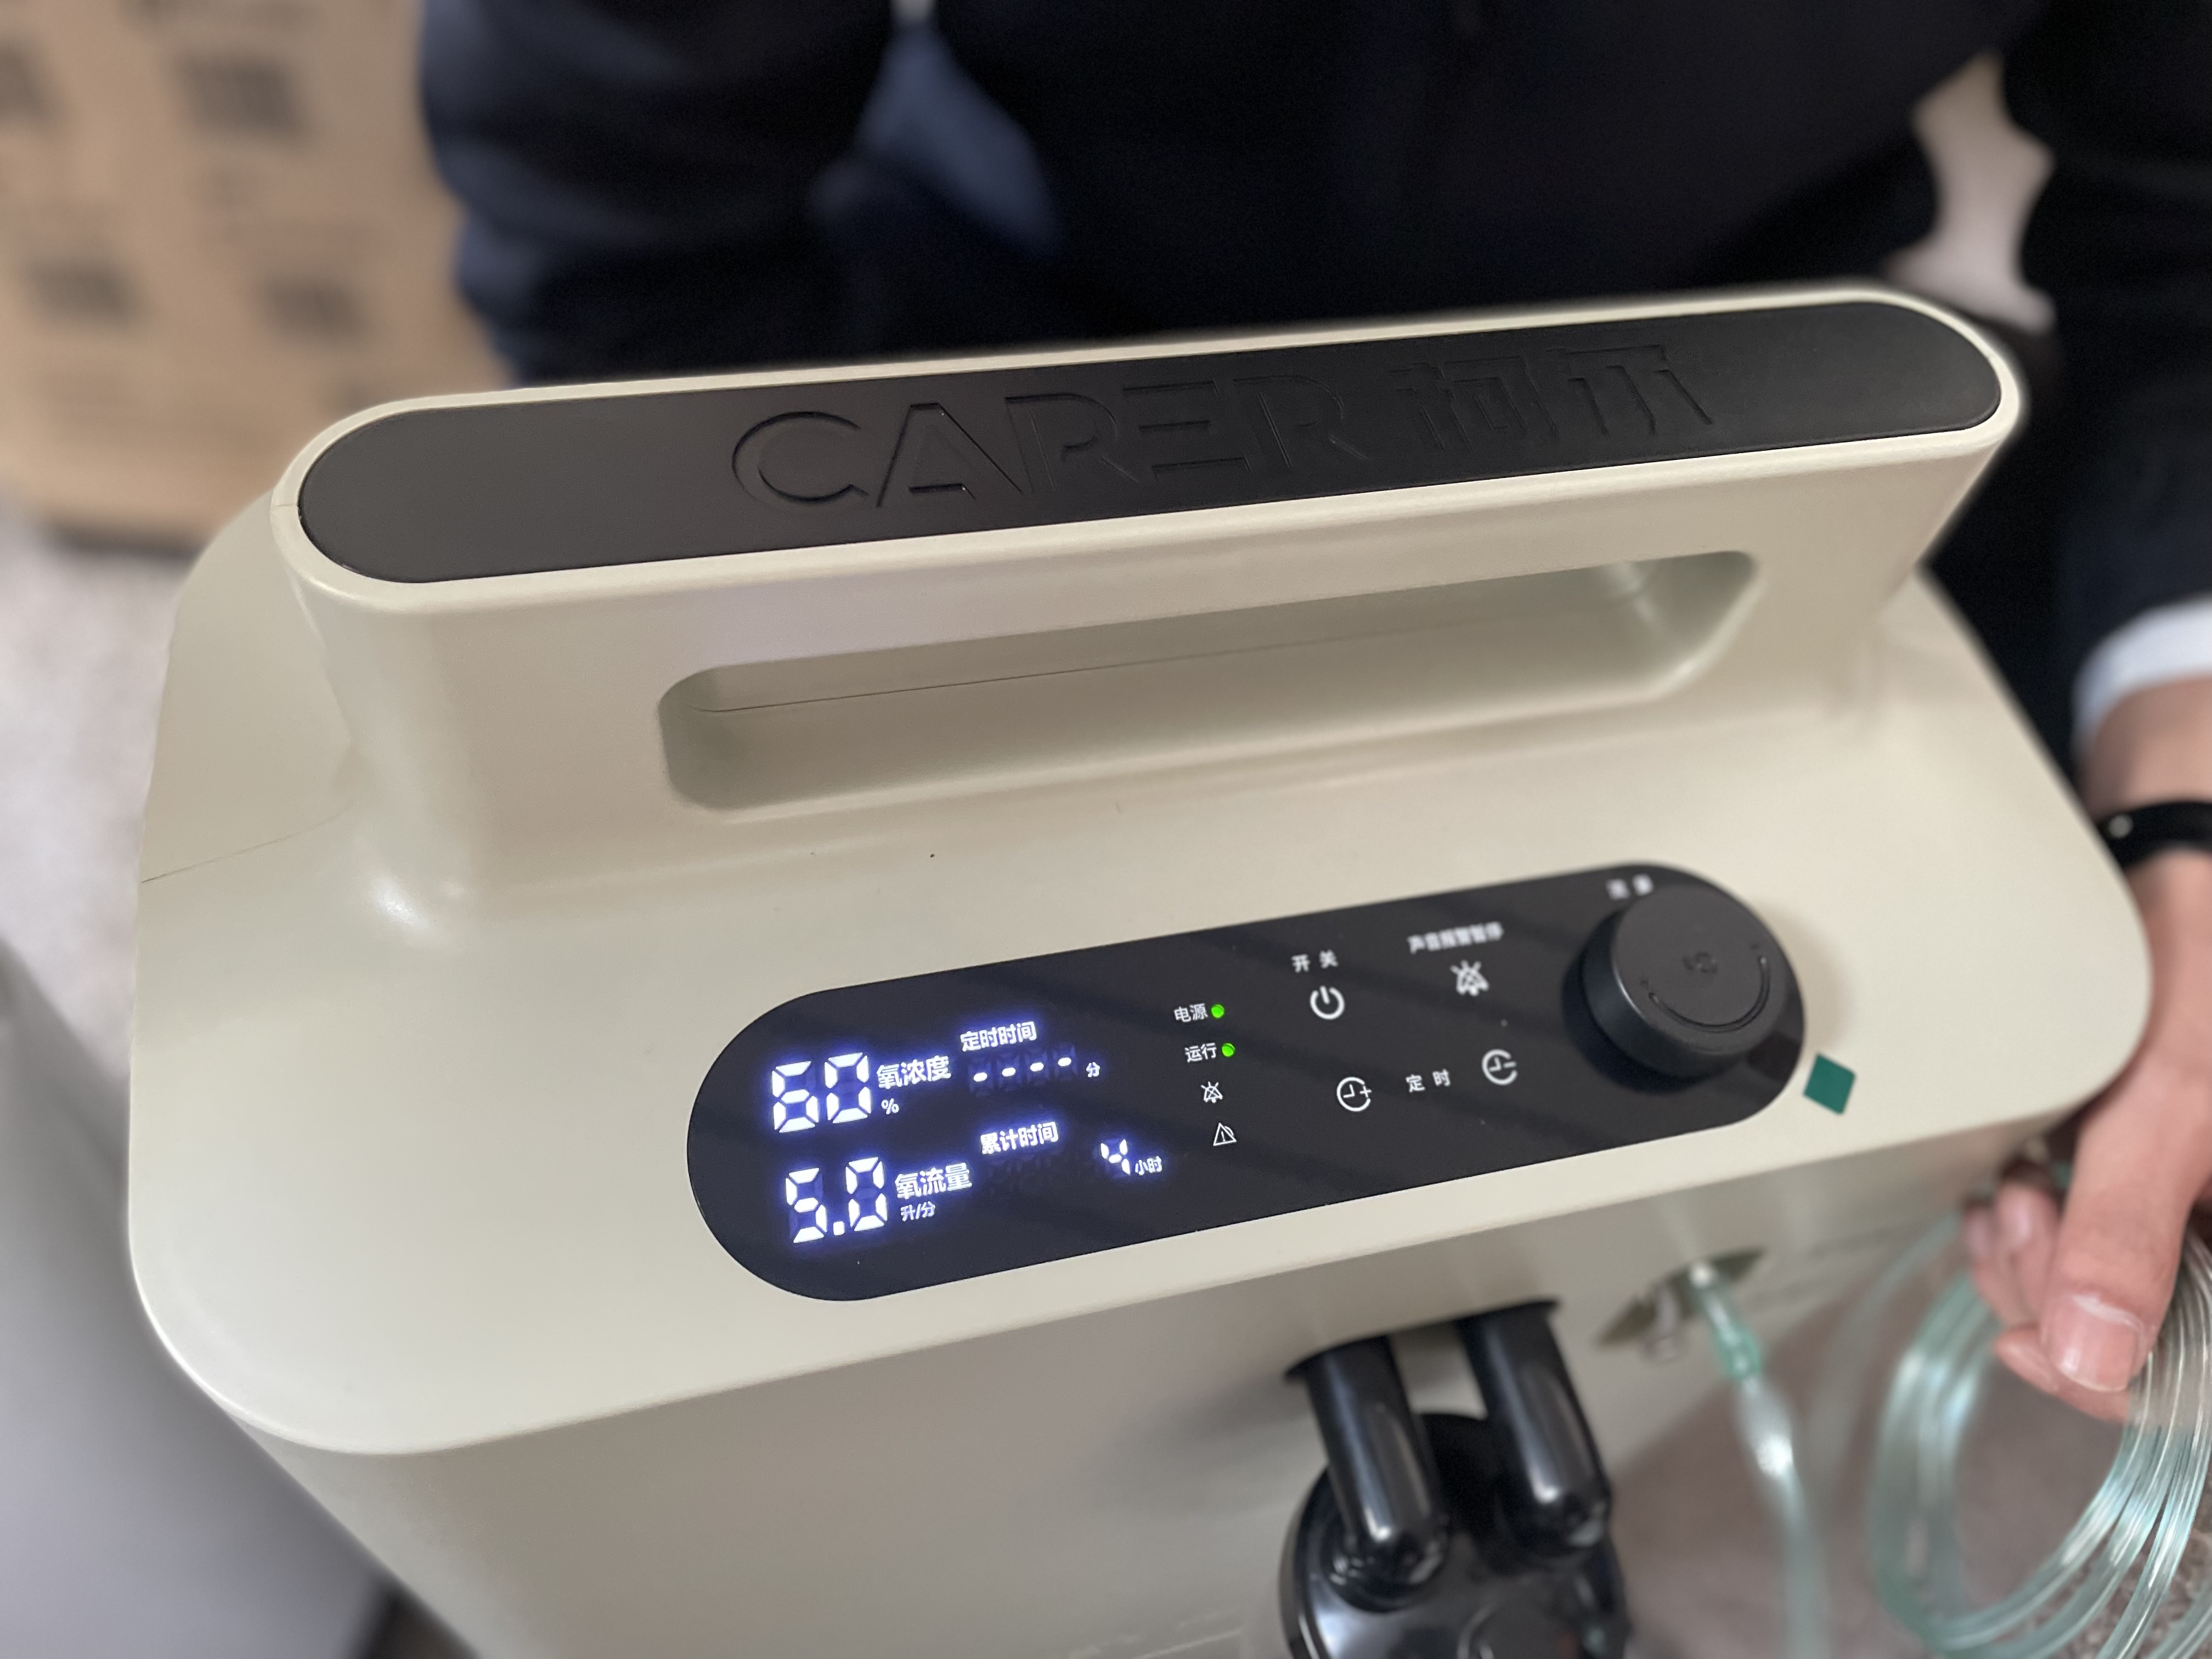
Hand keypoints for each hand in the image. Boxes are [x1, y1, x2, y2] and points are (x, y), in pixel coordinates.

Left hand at [1968, 677, 2211, 1418]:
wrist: (2185, 881)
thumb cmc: (2200, 968)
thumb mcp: (2175, 1100)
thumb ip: (2132, 1231)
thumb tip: (2095, 1361)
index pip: (2192, 1380)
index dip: (2110, 1375)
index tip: (2032, 1326)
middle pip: (2142, 1348)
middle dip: (2056, 1296)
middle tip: (2018, 1215)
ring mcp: (2197, 1218)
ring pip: (2104, 1305)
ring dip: (2034, 1260)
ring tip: (2015, 1191)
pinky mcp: (2158, 1192)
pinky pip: (2092, 1250)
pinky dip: (2038, 1230)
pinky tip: (2015, 1188)